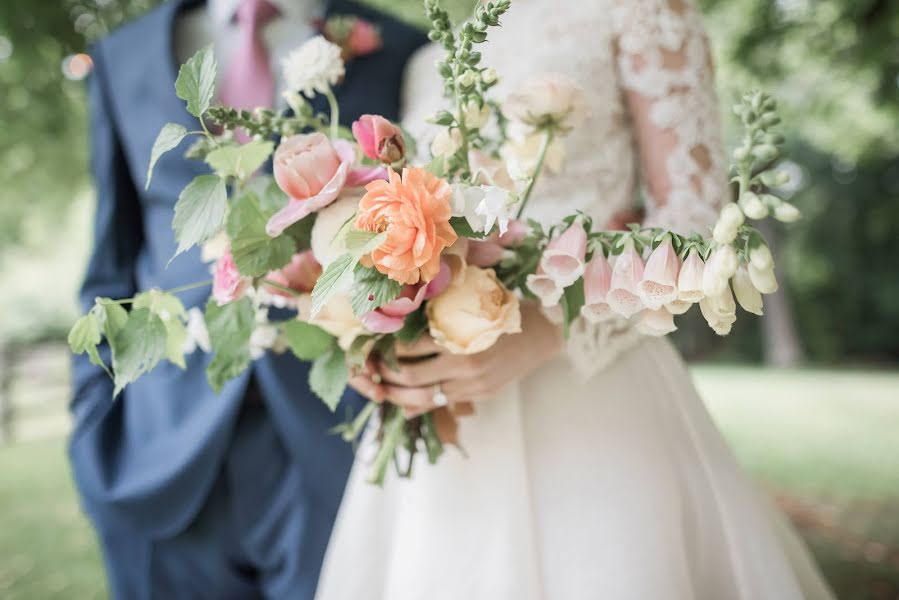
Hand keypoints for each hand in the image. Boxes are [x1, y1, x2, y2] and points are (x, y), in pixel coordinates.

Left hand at [367, 302, 562, 416]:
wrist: (540, 333)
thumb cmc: (500, 308)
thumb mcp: (468, 302)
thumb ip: (435, 311)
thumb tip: (397, 325)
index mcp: (461, 335)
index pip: (411, 348)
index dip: (387, 349)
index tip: (373, 344)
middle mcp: (466, 363)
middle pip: (412, 376)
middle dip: (386, 375)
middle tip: (371, 368)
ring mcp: (473, 384)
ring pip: (423, 397)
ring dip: (398, 395)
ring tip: (382, 388)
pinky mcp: (478, 395)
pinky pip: (441, 403)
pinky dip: (420, 402)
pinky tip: (406, 398)